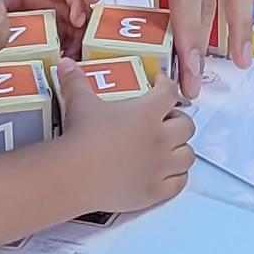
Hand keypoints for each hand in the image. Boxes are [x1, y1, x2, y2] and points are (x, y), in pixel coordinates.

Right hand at [56, 65, 194, 216]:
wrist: (74, 176)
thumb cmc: (80, 136)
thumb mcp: (79, 103)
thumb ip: (75, 81)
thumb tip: (65, 62)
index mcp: (147, 112)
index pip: (170, 92)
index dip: (167, 85)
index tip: (160, 84)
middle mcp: (160, 138)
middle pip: (187, 125)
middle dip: (179, 120)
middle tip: (166, 120)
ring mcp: (160, 167)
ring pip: (188, 155)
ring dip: (181, 149)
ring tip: (169, 147)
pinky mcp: (155, 191)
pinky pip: (179, 182)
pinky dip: (177, 176)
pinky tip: (167, 172)